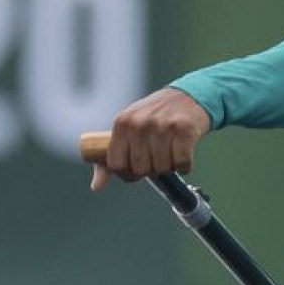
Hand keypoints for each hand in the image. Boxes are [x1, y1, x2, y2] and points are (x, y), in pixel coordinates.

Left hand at [91, 87, 211, 191]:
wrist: (187, 97)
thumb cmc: (153, 119)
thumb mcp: (127, 131)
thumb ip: (110, 158)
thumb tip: (96, 187)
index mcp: (121, 123)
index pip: (116, 165)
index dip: (127, 172)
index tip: (137, 166)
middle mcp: (139, 123)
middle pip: (140, 170)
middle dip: (151, 169)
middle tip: (157, 155)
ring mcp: (161, 125)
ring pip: (162, 168)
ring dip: (169, 166)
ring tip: (171, 151)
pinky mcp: (184, 129)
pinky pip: (182, 164)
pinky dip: (185, 165)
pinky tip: (184, 152)